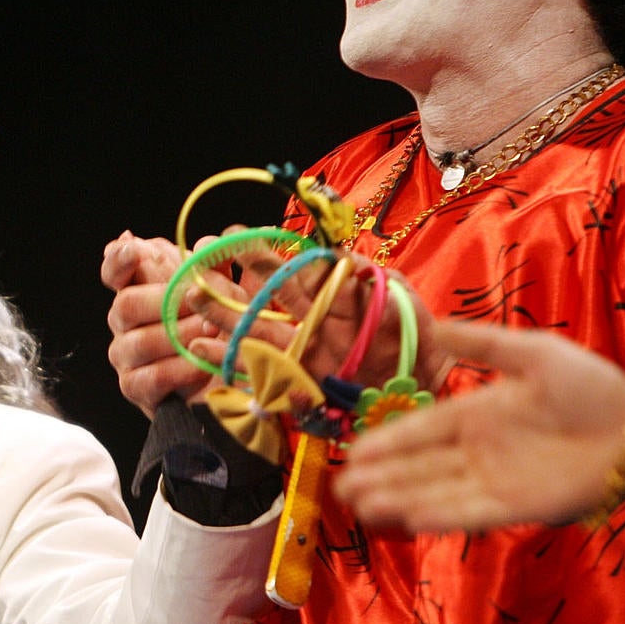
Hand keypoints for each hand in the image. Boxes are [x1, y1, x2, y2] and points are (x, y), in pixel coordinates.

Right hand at [102, 231, 216, 416]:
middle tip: (201, 301)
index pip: (114, 271)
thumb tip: (205, 245)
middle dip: (166, 301)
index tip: (133, 250)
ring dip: (179, 334)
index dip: (118, 260)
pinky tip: (204, 363)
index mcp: (138, 289)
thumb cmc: (219, 327)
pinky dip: (182, 367)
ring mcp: (125, 355)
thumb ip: (214, 268)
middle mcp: (123, 321)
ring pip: (140, 341)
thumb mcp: (222, 292)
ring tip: (211, 329)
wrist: (226, 381)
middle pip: (125, 304)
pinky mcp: (135, 387)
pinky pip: (153, 376)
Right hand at [183, 243, 443, 392]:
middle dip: (239, 273)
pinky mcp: (301, 381)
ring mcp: (305, 351)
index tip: (241, 234)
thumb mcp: (400, 298)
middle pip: (269, 293)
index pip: (296, 269)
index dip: (269, 253)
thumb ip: (371, 278)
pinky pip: (259, 369)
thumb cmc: (421, 340)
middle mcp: (314, 320)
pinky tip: (199, 346)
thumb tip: (339, 258)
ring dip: (223, 312)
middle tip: (208, 252)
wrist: (431, 388)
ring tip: (193, 293)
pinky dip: (228, 359)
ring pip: (256, 327)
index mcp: (336, 295)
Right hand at [333, 320, 624, 530]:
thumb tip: (431, 326)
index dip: (385, 440)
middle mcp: (475, 450)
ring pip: (433, 491)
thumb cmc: (587, 386)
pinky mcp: (515, 507)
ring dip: (395, 498)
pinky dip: (435, 515)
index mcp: (474, 413)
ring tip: (357, 505)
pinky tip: (405, 518)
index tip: (352, 451)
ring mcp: (493, 480)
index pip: (420, 429)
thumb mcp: (531, 352)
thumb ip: (481, 343)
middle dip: (377, 476)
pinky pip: (466, 511)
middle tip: (338, 486)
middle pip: (417, 466)